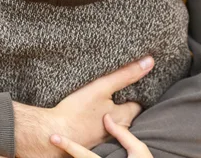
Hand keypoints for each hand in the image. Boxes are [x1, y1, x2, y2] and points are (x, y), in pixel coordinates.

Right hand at [14, 56, 153, 157]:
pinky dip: (97, 118)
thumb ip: (126, 75)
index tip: (132, 82)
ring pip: (112, 121)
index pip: (138, 104)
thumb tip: (149, 62)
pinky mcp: (88, 139)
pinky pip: (98, 127)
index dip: (136, 91)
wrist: (51, 132)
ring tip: (103, 98)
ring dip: (109, 110)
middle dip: (123, 101)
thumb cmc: (77, 111)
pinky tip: (88, 111)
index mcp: (123, 118)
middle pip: (125, 113)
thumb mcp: (102, 87)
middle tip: (118, 87)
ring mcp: (102, 137)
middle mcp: (116, 131)